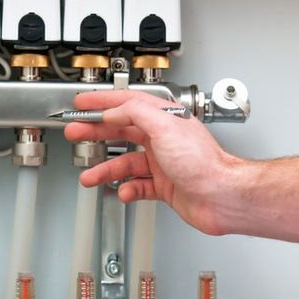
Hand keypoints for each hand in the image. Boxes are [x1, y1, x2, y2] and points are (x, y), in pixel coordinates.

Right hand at [62, 90, 251, 236]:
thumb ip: (136, 113)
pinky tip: (124, 192)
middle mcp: (164, 139)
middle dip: (96, 133)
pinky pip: (139, 186)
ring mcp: (164, 163)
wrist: (222, 196)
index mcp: (164, 119)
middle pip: (122, 131)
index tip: (83, 102)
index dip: (103, 102)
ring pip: (127, 163)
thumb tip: (114, 111)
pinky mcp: (166, 186)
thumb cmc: (204, 163)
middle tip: (75, 133)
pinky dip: (128, 190)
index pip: (128, 104)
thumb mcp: (165, 127)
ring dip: (107, 170)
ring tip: (89, 176)